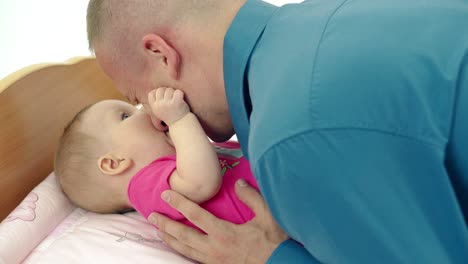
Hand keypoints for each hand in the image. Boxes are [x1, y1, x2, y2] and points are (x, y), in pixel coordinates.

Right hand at [148, 87, 189, 125]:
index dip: (157, 92)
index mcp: (154, 107)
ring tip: (176, 99)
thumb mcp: (159, 111)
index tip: (163, 97)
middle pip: (160, 89)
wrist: (181, 124)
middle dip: (166, 91)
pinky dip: (180, 93)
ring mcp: (168, 104)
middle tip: (171, 98)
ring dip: (174, 92)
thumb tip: (155, 89)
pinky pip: (177, 91)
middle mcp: (159, 105)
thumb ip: (156, 101)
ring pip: (169, 90)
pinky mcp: (176, 103)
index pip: (151, 93)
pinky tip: (181, 99)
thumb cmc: (170, 115)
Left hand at [148, 179, 288, 263]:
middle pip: (183, 235)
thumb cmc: (274, 242)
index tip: (166, 195)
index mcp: (224, 234)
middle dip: (165, 224)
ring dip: (169, 239)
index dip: (179, 203)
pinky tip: (178, 246)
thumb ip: (252, 198)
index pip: (195, 215)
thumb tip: (238, 183)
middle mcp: (214, 248)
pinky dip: (181, 250)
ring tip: (158, 231)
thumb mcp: (267, 216)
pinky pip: (193, 258)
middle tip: (152, 215)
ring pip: (185, 250)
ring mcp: (214, 260)